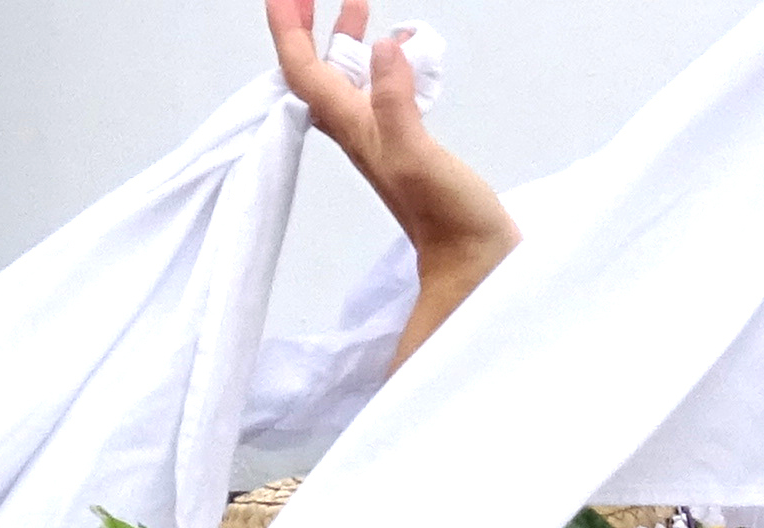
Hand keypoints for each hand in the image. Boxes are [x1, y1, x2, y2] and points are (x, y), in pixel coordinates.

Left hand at [268, 1, 514, 358]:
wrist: (475, 265)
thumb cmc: (450, 219)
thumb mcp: (419, 156)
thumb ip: (397, 103)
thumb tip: (383, 47)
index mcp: (355, 128)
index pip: (303, 72)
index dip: (288, 31)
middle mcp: (360, 131)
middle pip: (317, 72)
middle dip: (309, 28)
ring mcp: (384, 141)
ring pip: (348, 81)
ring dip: (345, 42)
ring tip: (360, 8)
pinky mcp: (409, 148)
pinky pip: (381, 94)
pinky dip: (383, 66)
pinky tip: (404, 56)